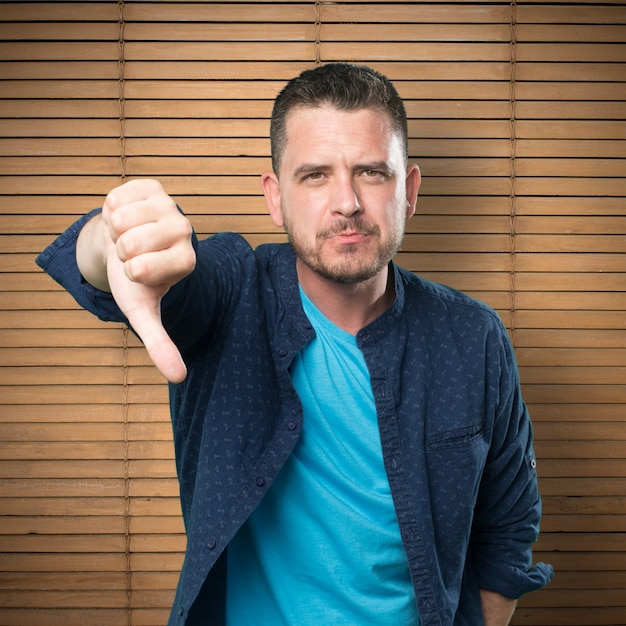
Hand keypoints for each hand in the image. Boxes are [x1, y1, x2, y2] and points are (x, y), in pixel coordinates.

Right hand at [84, 179, 194, 382]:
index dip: (128, 271)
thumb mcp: (143, 310)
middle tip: (132, 252)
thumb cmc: (135, 279)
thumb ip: (160, 343)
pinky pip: (117, 197)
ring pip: (122, 218)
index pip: (141, 267)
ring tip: (130, 235)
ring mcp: (170, 205)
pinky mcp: (152, 186)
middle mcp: (185, 230)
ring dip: (116, 229)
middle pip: (130, 240)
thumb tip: (178, 377)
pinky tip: (127, 217)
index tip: (139, 272)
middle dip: (121, 250)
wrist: (125, 244)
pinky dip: (112, 209)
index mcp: (187, 261)